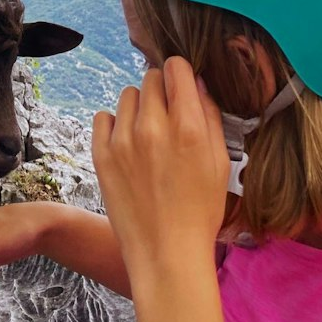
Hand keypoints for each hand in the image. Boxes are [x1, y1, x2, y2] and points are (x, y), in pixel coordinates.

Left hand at [91, 56, 228, 281]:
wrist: (166, 254)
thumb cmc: (200, 212)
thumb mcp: (220, 163)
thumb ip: (210, 116)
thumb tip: (196, 83)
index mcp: (188, 127)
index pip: (176, 68)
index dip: (181, 76)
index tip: (182, 90)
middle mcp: (153, 126)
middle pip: (151, 77)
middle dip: (161, 92)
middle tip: (167, 119)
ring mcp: (123, 140)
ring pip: (128, 95)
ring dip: (139, 108)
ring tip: (147, 136)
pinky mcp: (101, 154)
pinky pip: (104, 117)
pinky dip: (115, 125)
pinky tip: (128, 146)